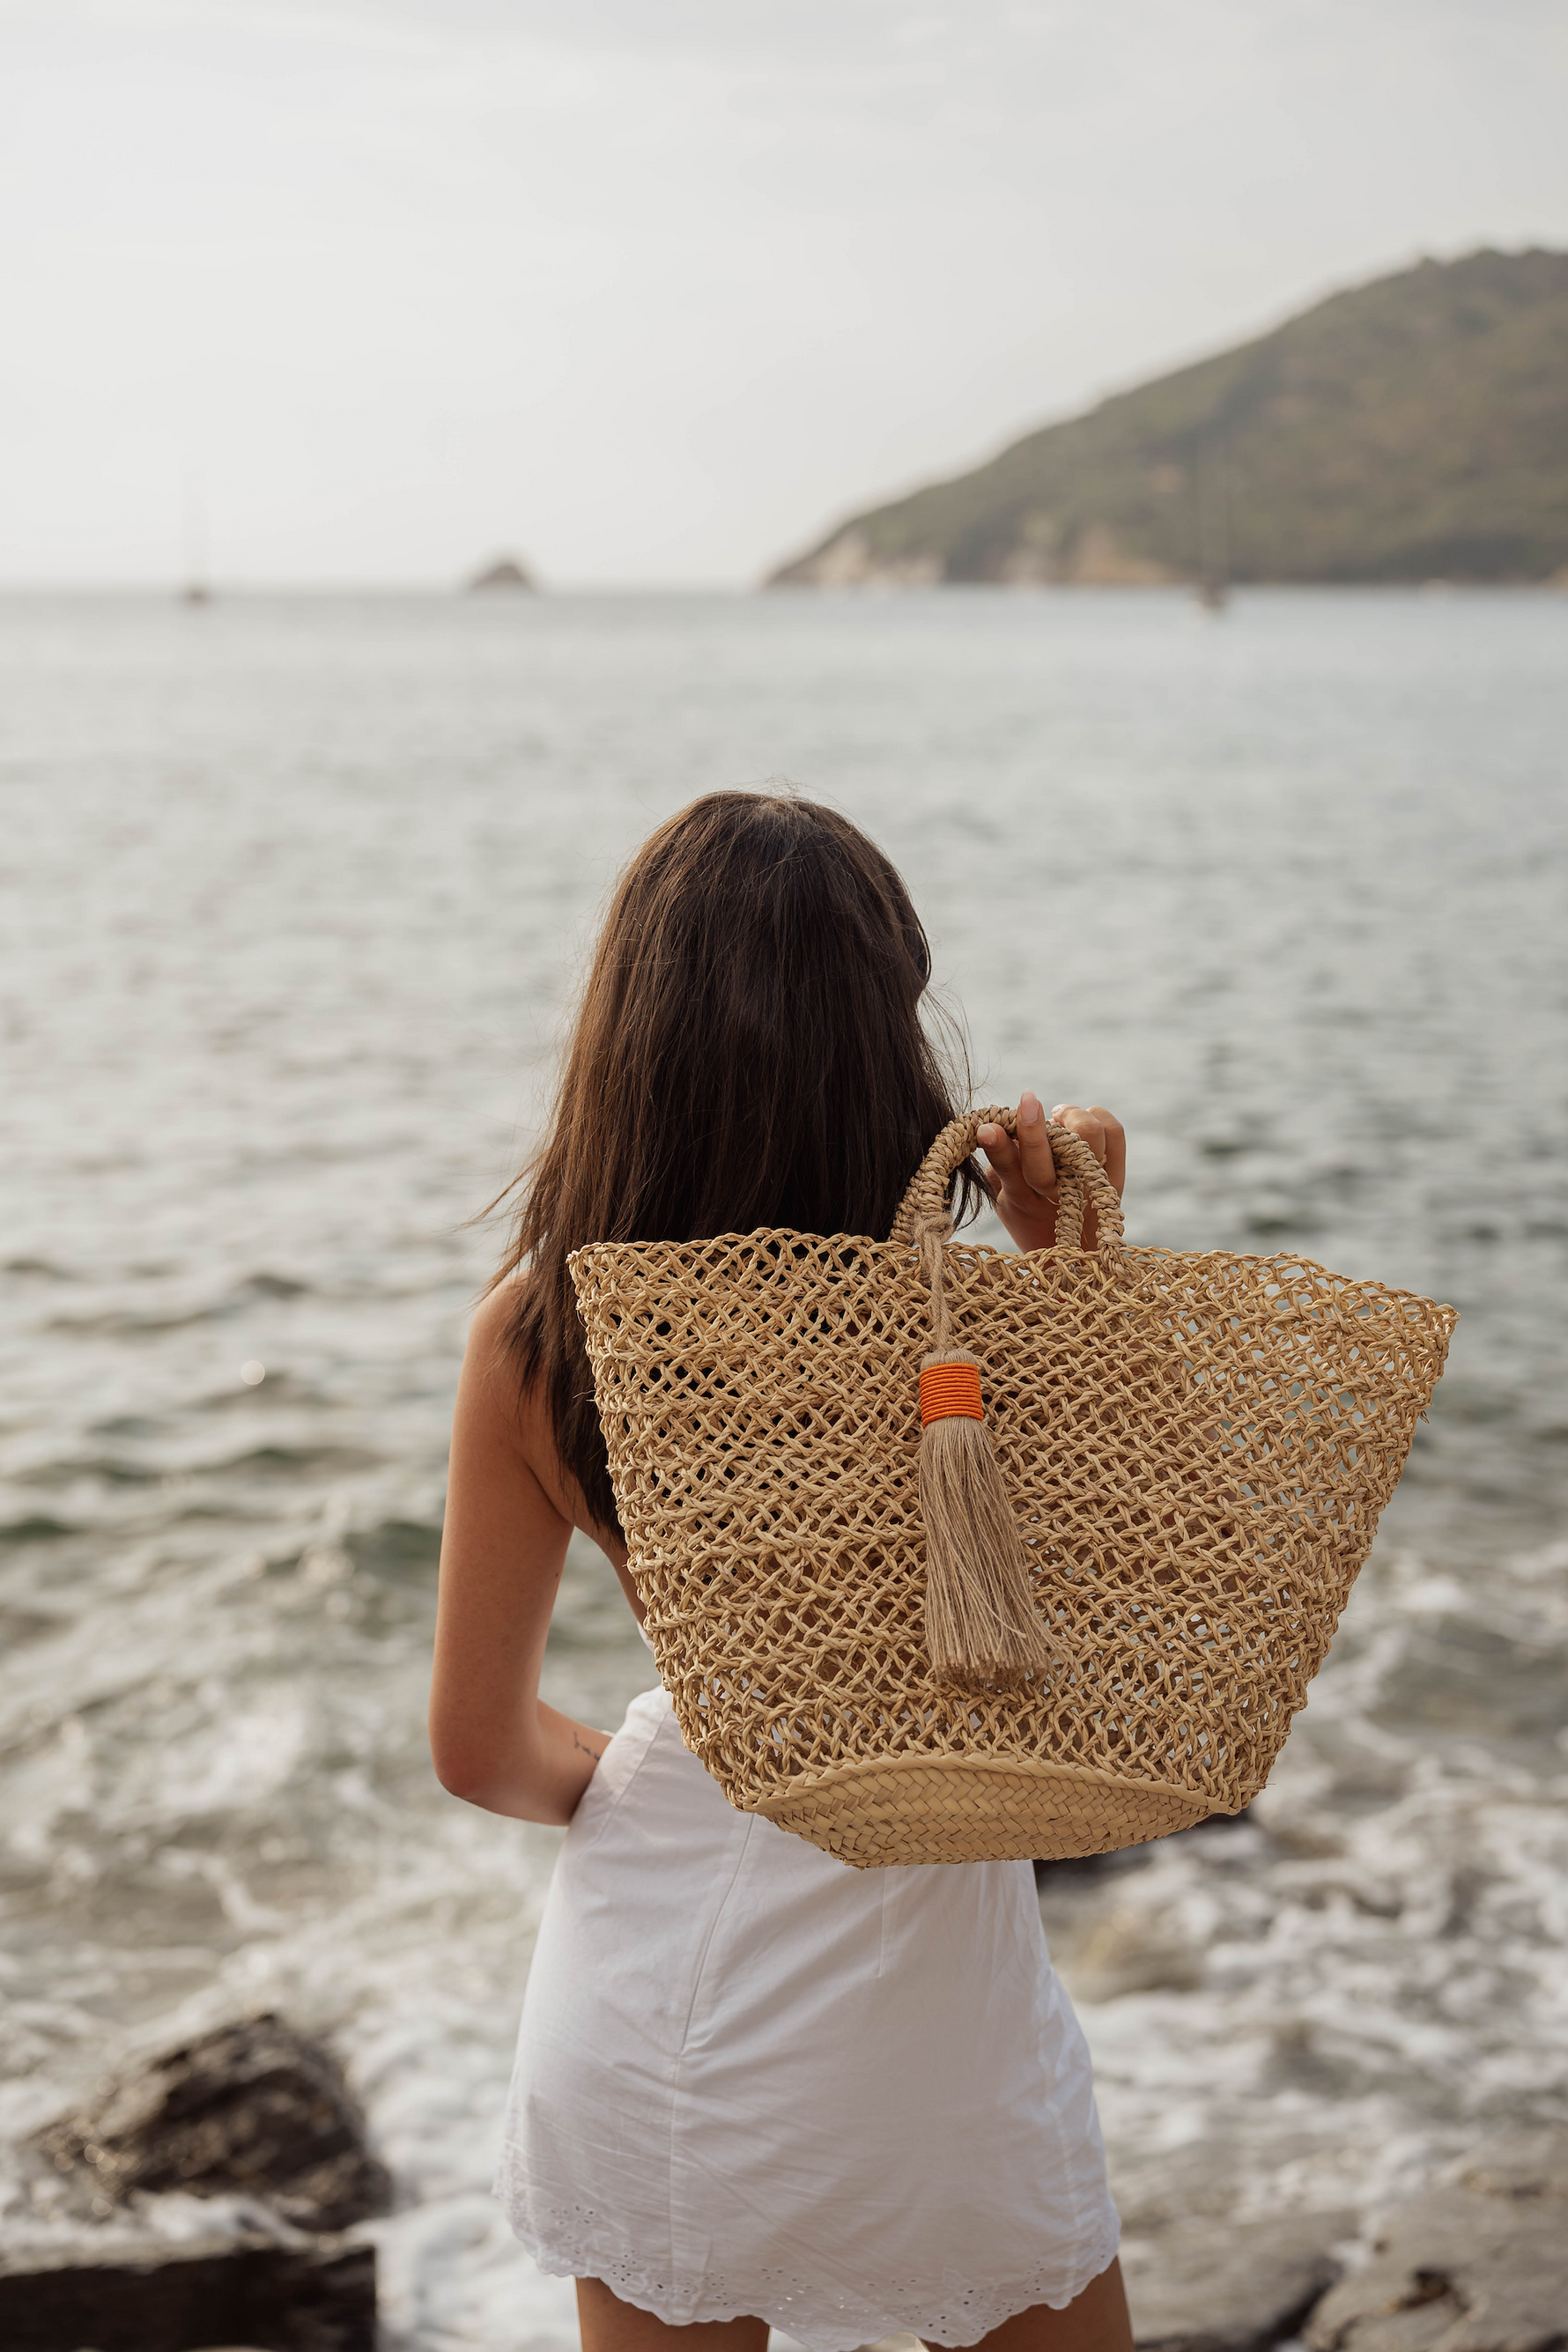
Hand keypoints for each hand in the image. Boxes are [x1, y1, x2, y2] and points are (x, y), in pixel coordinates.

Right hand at [976, 1092, 1125, 1254]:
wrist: (1075, 1253)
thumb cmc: (1031, 1218)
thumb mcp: (1007, 1198)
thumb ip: (1001, 1165)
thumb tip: (991, 1128)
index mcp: (1022, 1202)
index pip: (1008, 1169)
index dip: (999, 1146)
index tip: (988, 1127)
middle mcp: (1059, 1197)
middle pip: (1046, 1159)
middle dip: (1033, 1128)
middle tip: (1027, 1100)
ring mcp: (1091, 1187)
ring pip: (1087, 1136)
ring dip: (1070, 1116)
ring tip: (1058, 1117)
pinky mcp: (1115, 1178)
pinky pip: (1113, 1131)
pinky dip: (1096, 1115)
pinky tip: (1077, 1124)